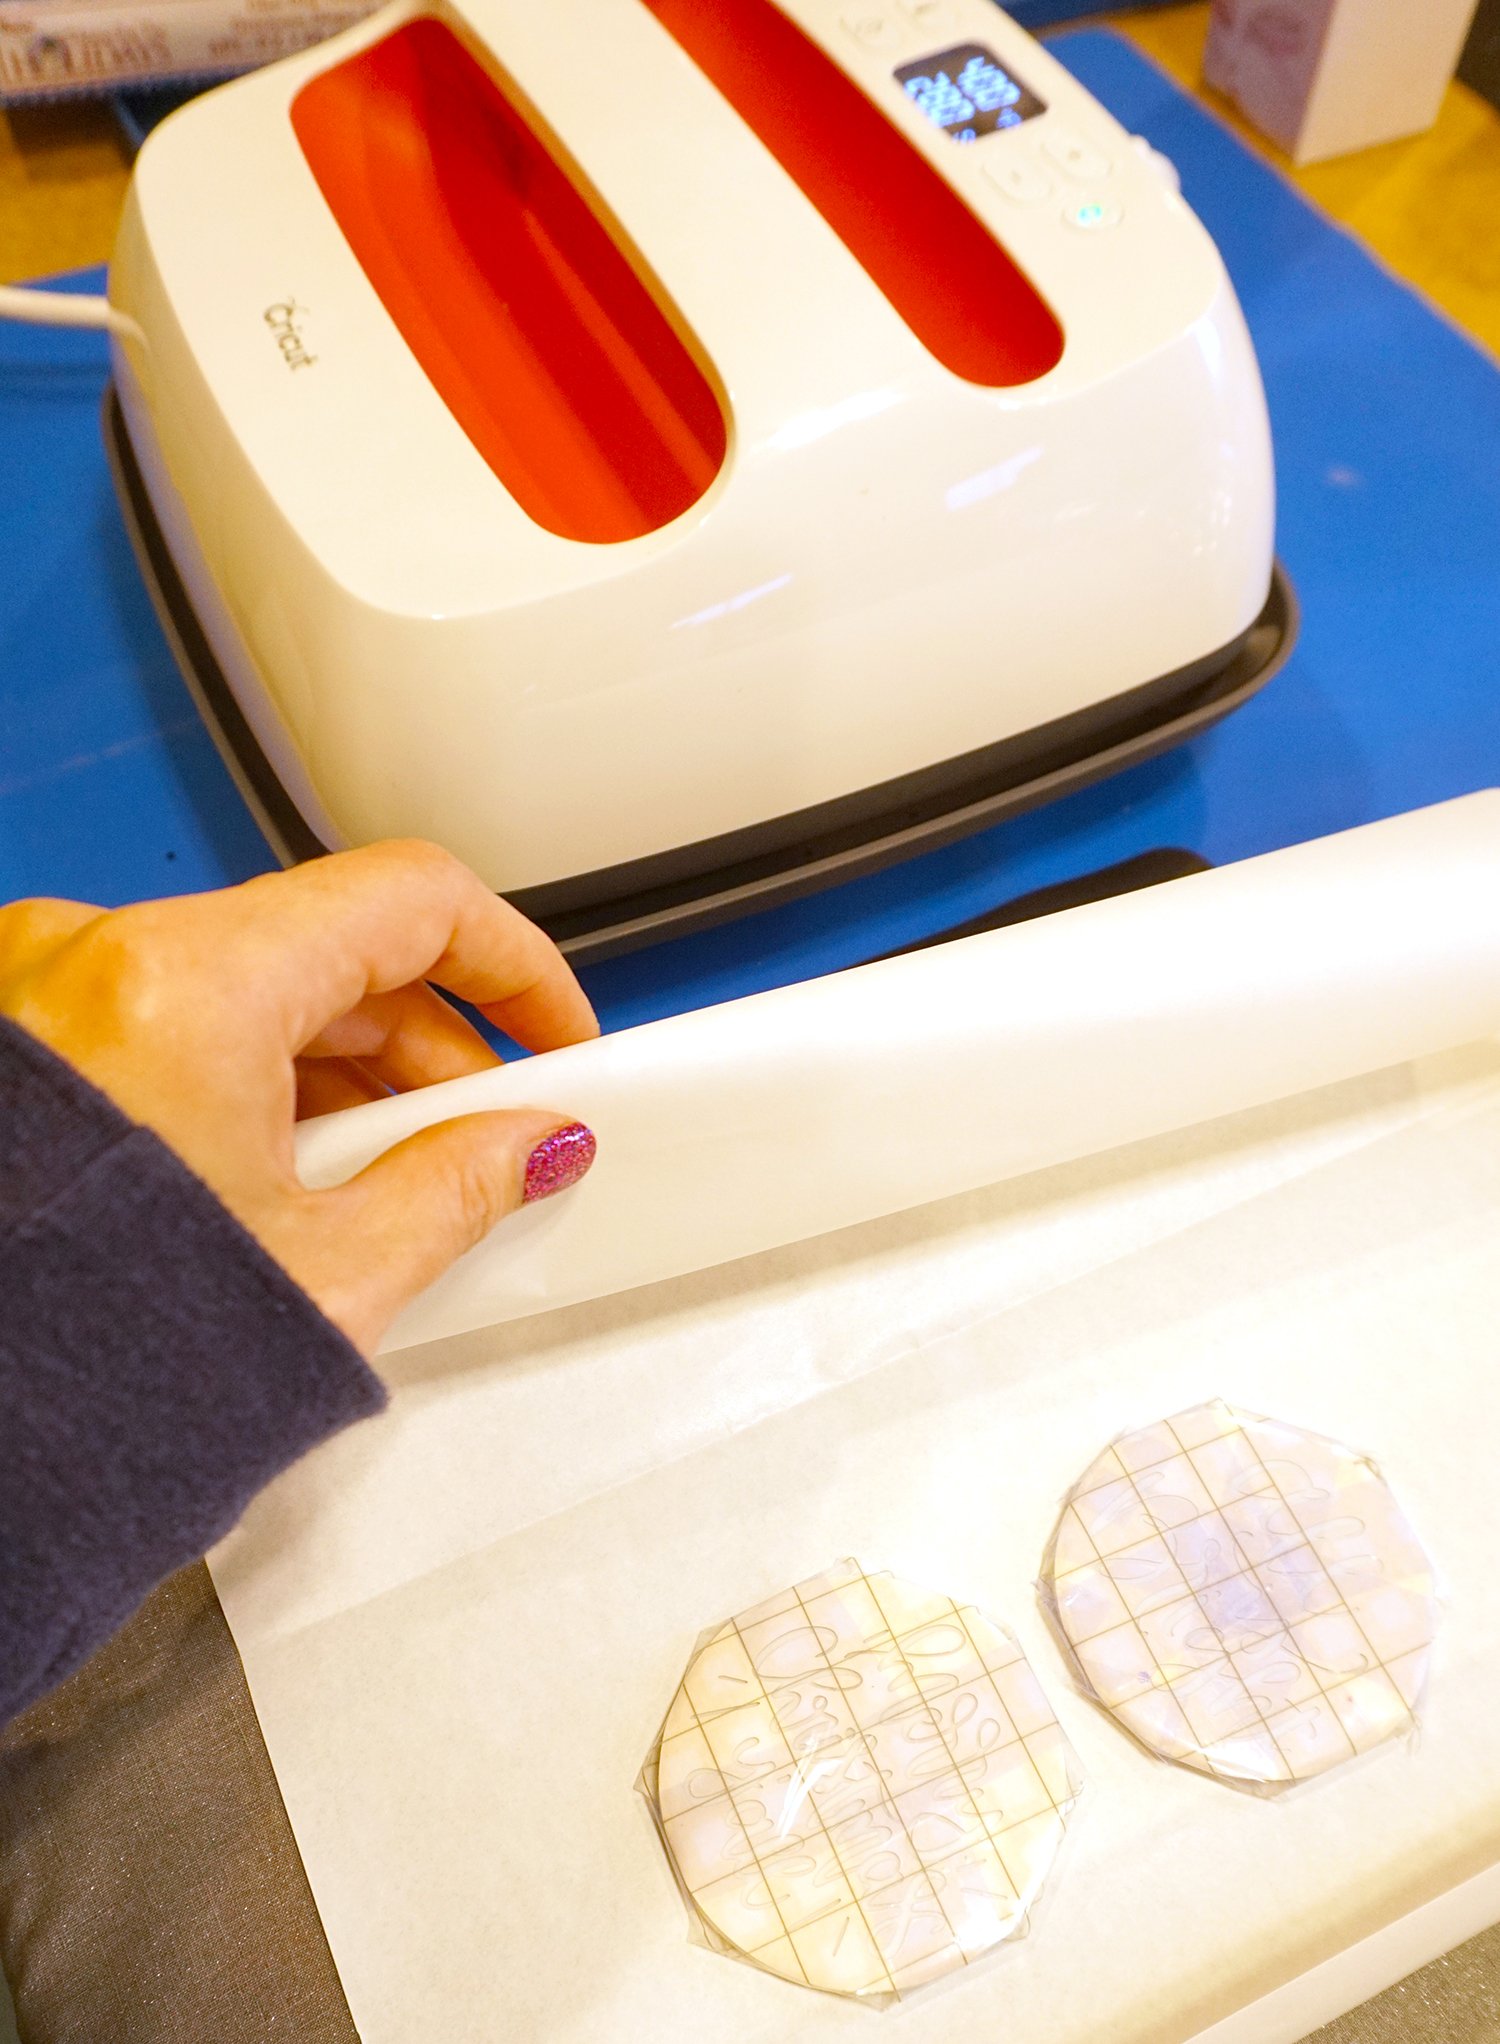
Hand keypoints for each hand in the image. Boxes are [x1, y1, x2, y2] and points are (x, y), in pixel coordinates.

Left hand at [0, 843, 598, 1352]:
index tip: (554, 1028)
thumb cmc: (67, 1371)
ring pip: (253, 985)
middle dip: (431, 1041)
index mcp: (184, 984)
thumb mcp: (322, 1278)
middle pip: (330, 946)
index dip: (515, 963)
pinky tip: (292, 1178)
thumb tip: (530, 1144)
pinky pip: (175, 1022)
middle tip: (491, 1131)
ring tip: (388, 1182)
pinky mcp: (18, 1042)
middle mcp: (98, 955)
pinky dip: (255, 1080)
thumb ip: (455, 1188)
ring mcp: (46, 993)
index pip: (411, 897)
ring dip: (346, 1068)